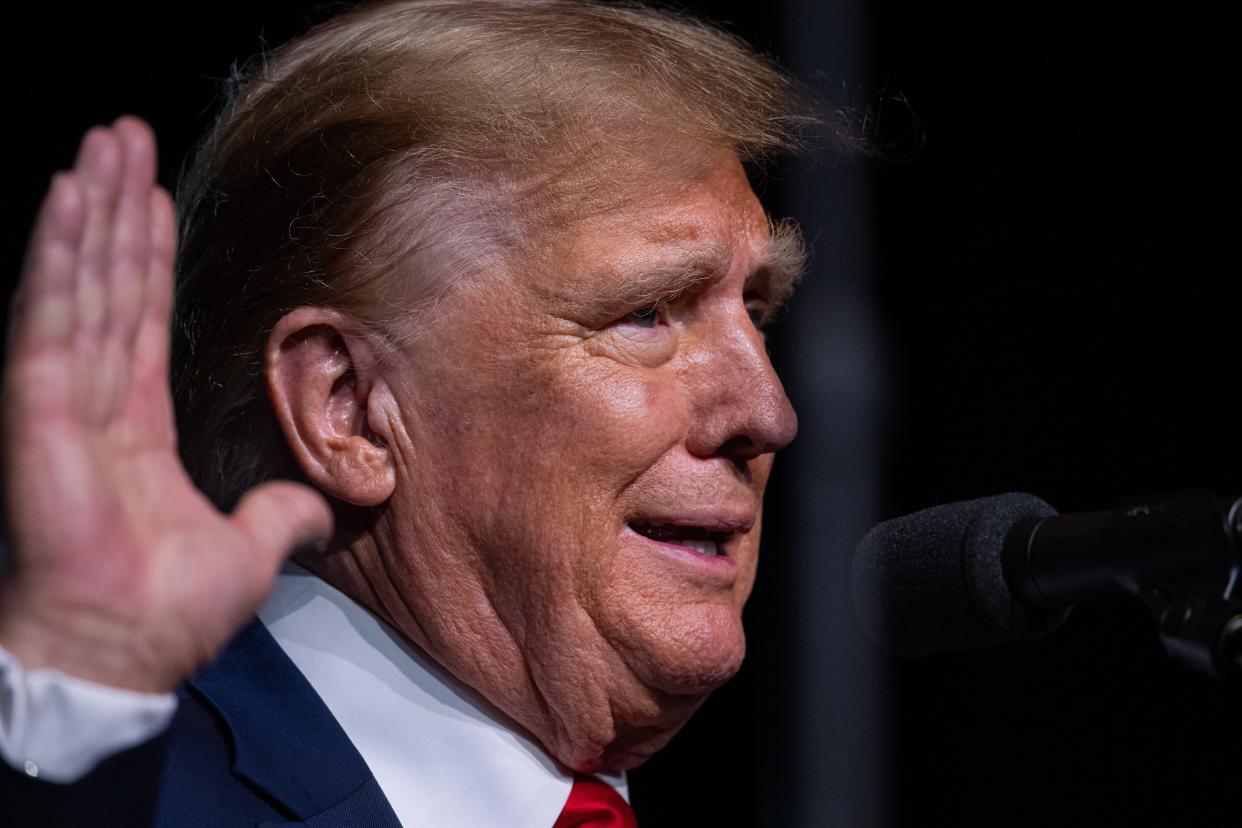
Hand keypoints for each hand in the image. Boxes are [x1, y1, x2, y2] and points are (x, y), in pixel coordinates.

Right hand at [0, 118, 332, 692]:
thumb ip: (283, 513)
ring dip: (88, 209)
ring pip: (78, 282)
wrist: (124, 651)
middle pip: (106, 282)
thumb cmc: (169, 614)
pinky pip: (49, 316)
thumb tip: (326, 505)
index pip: (140, 318)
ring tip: (101, 142)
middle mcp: (93, 400)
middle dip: (114, 208)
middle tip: (122, 137)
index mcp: (134, 427)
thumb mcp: (253, 550)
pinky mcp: (36, 406)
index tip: (154, 198)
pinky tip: (68, 196)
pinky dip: (57, 254)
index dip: (147, 256)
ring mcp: (59, 397)